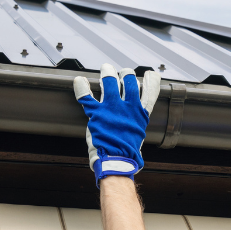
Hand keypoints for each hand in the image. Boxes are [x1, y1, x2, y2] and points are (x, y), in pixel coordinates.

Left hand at [73, 64, 159, 185]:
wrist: (117, 161)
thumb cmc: (128, 152)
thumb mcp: (139, 134)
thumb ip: (136, 121)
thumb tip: (136, 116)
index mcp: (140, 113)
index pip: (150, 91)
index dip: (151, 80)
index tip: (150, 74)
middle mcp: (128, 107)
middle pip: (129, 81)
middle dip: (126, 74)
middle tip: (122, 73)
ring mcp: (111, 108)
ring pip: (110, 82)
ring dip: (108, 73)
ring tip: (107, 68)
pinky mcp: (96, 114)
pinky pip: (86, 96)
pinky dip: (81, 87)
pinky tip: (79, 80)